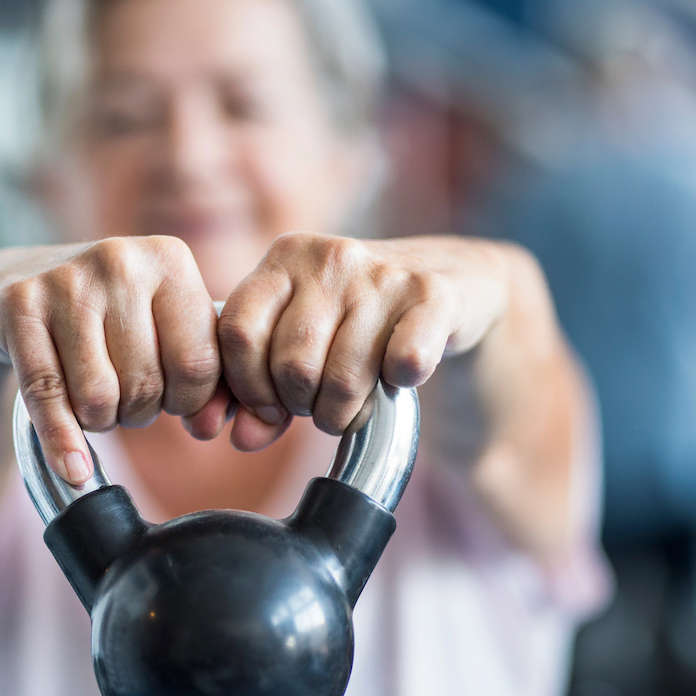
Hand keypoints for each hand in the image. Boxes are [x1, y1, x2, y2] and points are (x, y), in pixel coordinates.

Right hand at [0, 237, 222, 483]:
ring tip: (98, 398)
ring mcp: (65, 280)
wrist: (23, 276)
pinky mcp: (18, 304)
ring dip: (102, 419)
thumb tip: (209, 428)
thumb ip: (205, 377)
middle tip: (127, 395)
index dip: (189, 400)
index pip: (198, 363)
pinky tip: (73, 469)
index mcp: (170, 259)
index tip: (173, 398)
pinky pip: (46, 394)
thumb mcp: (166, 327)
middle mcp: (119, 260)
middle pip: (145, 383)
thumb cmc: (113, 316)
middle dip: (140, 410)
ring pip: (98, 396)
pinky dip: (62, 442)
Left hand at [217, 232, 511, 450]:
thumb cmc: (361, 319)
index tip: (271, 407)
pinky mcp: (435, 296)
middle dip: (303, 406)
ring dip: (346, 413)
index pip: (238, 333)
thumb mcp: (301, 341)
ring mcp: (384, 274)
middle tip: (321, 403)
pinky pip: (403, 364)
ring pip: (342, 379)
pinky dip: (399, 386)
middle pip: (292, 366)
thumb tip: (240, 437)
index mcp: (285, 257)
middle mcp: (331, 257)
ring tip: (354, 404)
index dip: (249, 387)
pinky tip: (399, 377)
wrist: (457, 283)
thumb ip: (261, 389)